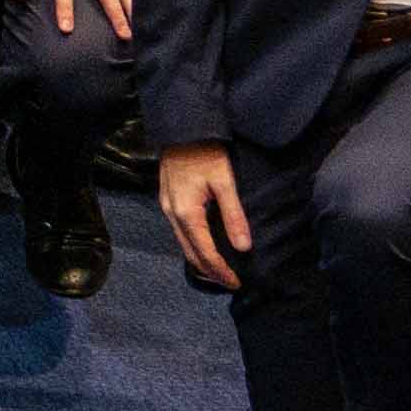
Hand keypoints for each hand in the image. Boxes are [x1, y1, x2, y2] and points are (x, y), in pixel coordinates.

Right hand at [157, 148, 249, 287]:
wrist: (182, 128)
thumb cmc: (205, 152)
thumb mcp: (224, 182)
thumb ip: (234, 215)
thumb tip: (243, 247)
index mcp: (186, 213)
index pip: (204, 252)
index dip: (220, 271)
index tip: (236, 283)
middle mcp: (172, 214)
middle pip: (190, 253)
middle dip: (209, 271)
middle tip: (229, 282)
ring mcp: (167, 207)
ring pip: (182, 244)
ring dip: (200, 260)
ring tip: (219, 270)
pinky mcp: (168, 200)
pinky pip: (179, 232)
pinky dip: (193, 246)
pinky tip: (206, 246)